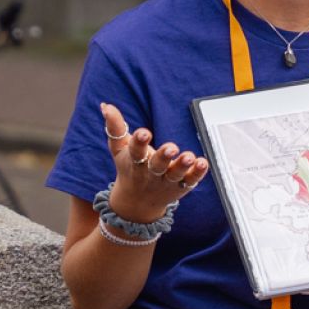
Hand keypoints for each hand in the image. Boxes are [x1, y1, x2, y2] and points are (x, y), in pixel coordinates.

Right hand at [101, 102, 208, 221]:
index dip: (139, 142)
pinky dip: (197, 173)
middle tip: (172, 147)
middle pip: (157, 165)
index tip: (144, 133)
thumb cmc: (129, 167)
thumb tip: (105, 105)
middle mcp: (150, 173)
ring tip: (190, 157)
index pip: (135, 151)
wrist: (136, 203)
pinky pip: (190, 180)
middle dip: (164, 156)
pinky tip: (203, 162)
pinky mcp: (180, 186)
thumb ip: (115, 127)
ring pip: (175, 174)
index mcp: (134, 162)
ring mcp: (166, 181)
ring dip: (183, 165)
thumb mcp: (119, 149)